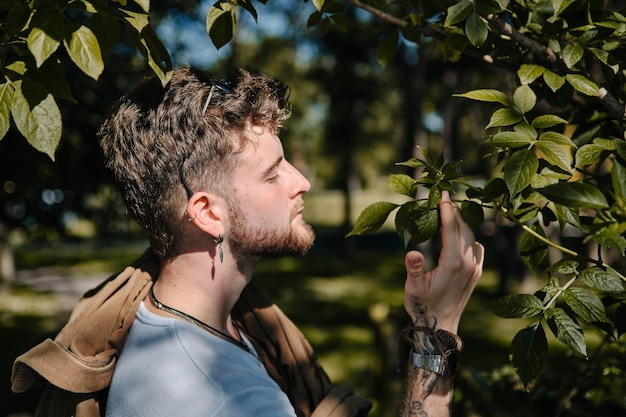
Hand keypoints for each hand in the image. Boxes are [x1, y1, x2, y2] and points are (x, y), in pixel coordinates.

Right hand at [403, 191, 483, 333]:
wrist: (440, 327)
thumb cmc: (423, 306)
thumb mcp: (413, 287)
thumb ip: (413, 267)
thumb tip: (413, 252)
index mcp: (453, 263)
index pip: (451, 228)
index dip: (447, 209)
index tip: (443, 195)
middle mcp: (468, 264)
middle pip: (464, 228)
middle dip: (455, 211)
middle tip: (445, 197)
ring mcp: (475, 269)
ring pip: (472, 237)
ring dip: (462, 223)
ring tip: (450, 212)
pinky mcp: (476, 273)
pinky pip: (476, 248)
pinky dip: (469, 237)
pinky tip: (460, 234)